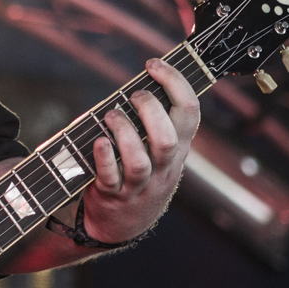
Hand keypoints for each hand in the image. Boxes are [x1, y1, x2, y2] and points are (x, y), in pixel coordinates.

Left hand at [81, 56, 198, 244]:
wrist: (124, 224)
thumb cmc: (141, 173)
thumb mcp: (160, 151)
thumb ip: (158, 119)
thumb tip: (150, 74)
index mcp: (177, 148)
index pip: (189, 112)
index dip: (175, 83)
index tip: (154, 64)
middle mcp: (162, 167)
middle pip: (167, 139)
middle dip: (150, 109)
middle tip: (133, 95)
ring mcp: (138, 185)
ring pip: (139, 161)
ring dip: (124, 132)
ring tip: (111, 115)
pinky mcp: (112, 196)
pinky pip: (110, 178)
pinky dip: (104, 158)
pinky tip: (99, 141)